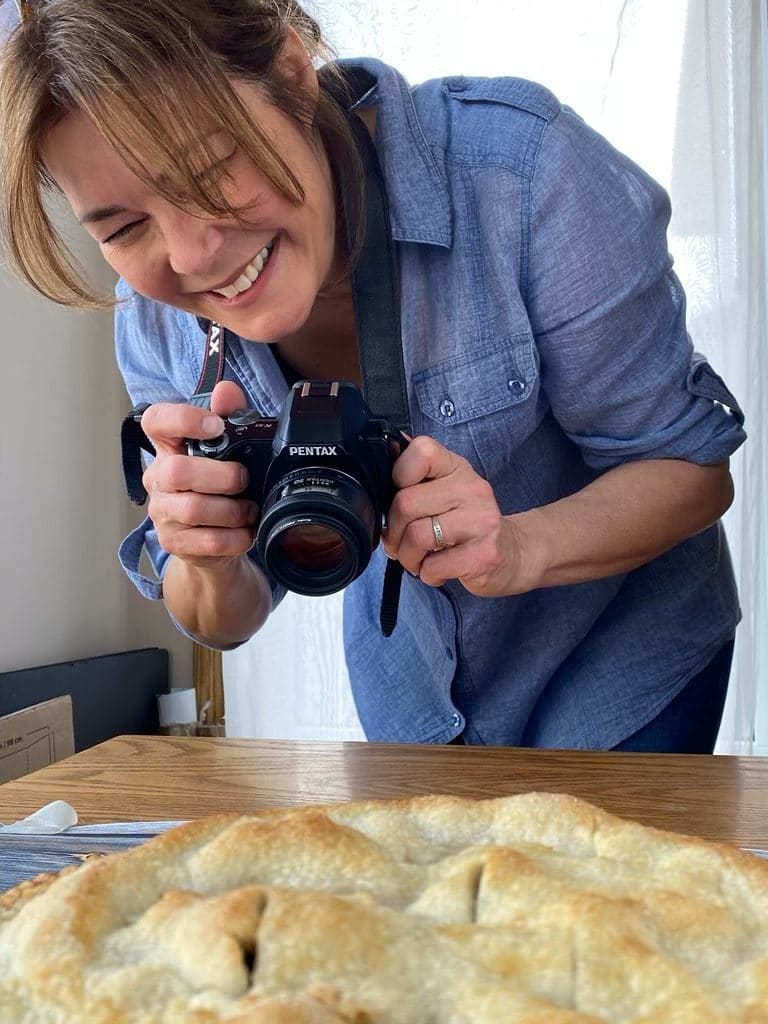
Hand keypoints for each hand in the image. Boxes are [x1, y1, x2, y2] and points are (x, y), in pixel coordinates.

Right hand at [139, 381, 258, 569]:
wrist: (214, 543)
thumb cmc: (221, 489)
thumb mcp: (231, 451)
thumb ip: (230, 417)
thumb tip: (227, 390)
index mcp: (169, 448)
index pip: (156, 421)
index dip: (183, 419)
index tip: (216, 426)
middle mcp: (158, 479)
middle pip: (177, 471)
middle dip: (221, 476)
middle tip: (244, 479)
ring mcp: (163, 513)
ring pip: (194, 509)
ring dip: (233, 510)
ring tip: (249, 509)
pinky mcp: (174, 543)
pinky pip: (208, 541)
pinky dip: (235, 537)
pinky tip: (245, 531)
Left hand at [382, 435, 523, 596]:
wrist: (514, 554)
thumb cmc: (468, 524)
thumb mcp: (446, 491)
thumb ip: (418, 478)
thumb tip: (387, 451)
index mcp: (457, 468)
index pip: (421, 451)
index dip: (399, 475)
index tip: (401, 495)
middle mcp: (472, 489)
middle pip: (406, 503)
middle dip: (394, 532)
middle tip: (401, 543)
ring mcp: (482, 521)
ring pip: (416, 536)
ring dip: (407, 557)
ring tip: (418, 560)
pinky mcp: (484, 554)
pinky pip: (433, 566)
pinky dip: (427, 574)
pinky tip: (438, 570)